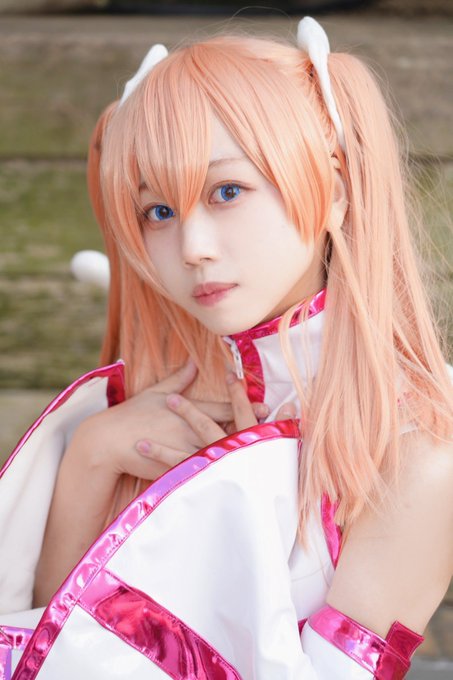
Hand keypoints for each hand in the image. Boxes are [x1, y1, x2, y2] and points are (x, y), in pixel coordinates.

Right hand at [79, 361, 280, 481]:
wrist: (109, 441)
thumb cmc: (132, 414)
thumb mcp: (156, 391)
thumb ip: (179, 379)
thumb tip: (193, 362)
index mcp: (187, 409)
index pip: (222, 408)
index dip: (245, 406)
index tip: (265, 406)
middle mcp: (190, 428)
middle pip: (227, 430)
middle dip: (252, 429)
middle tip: (274, 430)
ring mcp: (185, 450)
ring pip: (220, 452)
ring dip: (241, 453)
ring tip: (265, 454)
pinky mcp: (177, 468)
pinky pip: (203, 472)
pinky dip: (220, 474)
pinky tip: (237, 479)